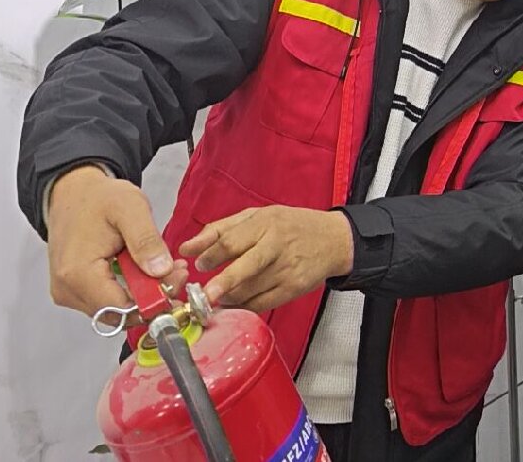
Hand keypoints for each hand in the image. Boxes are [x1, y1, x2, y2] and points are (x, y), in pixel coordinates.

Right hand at [46, 165, 187, 316]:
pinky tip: (145, 269)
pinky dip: (130, 291)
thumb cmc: (99, 198)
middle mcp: (68, 290)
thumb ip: (146, 241)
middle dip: (154, 298)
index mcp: (79, 273)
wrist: (73, 193)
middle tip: (177, 271)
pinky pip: (107, 302)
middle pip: (119, 313)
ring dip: (145, 295)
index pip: (122, 308)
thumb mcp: (131, 208)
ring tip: (165, 266)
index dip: (156, 300)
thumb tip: (162, 271)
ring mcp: (68, 293)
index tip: (179, 277)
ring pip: (115, 311)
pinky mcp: (74, 291)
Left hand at [181, 205, 353, 310]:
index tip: (198, 264)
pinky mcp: (293, 289)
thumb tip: (187, 247)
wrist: (335, 240)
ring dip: (228, 297)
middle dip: (220, 283)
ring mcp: (286, 269)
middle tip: (204, 295)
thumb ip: (221, 229)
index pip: (231, 241)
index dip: (210, 255)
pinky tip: (236, 301)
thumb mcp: (259, 216)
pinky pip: (261, 304)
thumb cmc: (292, 226)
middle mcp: (276, 246)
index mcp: (266, 223)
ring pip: (248, 290)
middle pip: (242, 267)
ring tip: (219, 294)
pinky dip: (243, 306)